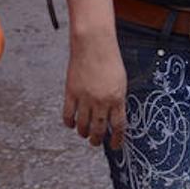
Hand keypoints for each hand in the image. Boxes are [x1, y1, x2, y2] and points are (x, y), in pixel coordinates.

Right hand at [62, 34, 126, 149]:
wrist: (94, 43)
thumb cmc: (109, 58)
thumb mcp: (121, 81)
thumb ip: (117, 99)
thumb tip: (113, 116)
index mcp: (117, 98)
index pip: (118, 126)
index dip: (117, 139)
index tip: (116, 145)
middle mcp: (101, 101)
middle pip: (99, 129)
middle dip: (98, 139)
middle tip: (96, 142)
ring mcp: (85, 97)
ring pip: (83, 125)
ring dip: (83, 133)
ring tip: (84, 134)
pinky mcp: (71, 92)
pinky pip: (68, 115)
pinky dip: (69, 123)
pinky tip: (71, 124)